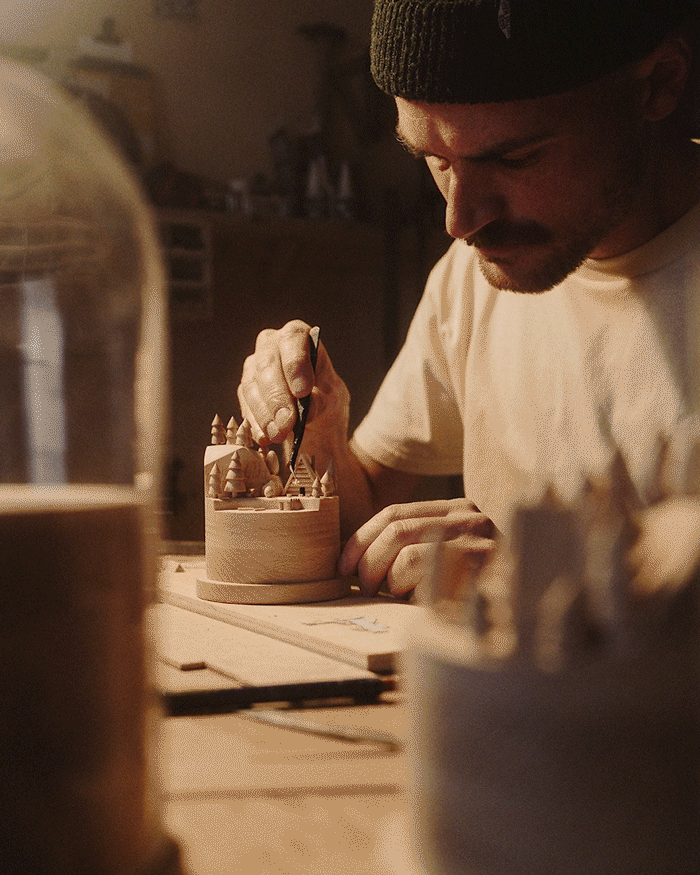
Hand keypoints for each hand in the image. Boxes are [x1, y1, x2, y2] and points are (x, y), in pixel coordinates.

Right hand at [237, 320, 349, 446]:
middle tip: (287, 422)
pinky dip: (255, 423)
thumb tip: (308, 410)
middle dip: (277, 397)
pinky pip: (245, 404)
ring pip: (252, 386)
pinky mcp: (245, 388)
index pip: (293, 340)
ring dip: (265, 414)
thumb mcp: (332, 401)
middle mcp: (271, 345)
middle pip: (268, 365)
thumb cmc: (325, 399)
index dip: (296, 364)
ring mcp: (254, 366)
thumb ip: (322, 402)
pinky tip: (265, 437)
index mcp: (298, 336)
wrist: (313, 420)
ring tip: (278, 435)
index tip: (303, 392)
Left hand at [338, 499, 496, 596]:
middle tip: (363, 588)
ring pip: (407, 551)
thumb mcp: (445, 558)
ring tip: (394, 596)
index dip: (361, 538)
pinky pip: (428, 573)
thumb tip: (358, 560)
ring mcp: (480, 540)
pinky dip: (410, 590)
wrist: (532, 611)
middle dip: (367, 560)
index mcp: (456, 510)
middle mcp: (470, 517)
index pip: (395, 513)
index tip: (343, 565)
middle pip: (396, 529)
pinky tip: (417, 602)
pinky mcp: (483, 567)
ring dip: (388, 579)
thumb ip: (412, 548)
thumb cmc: (479, 592)